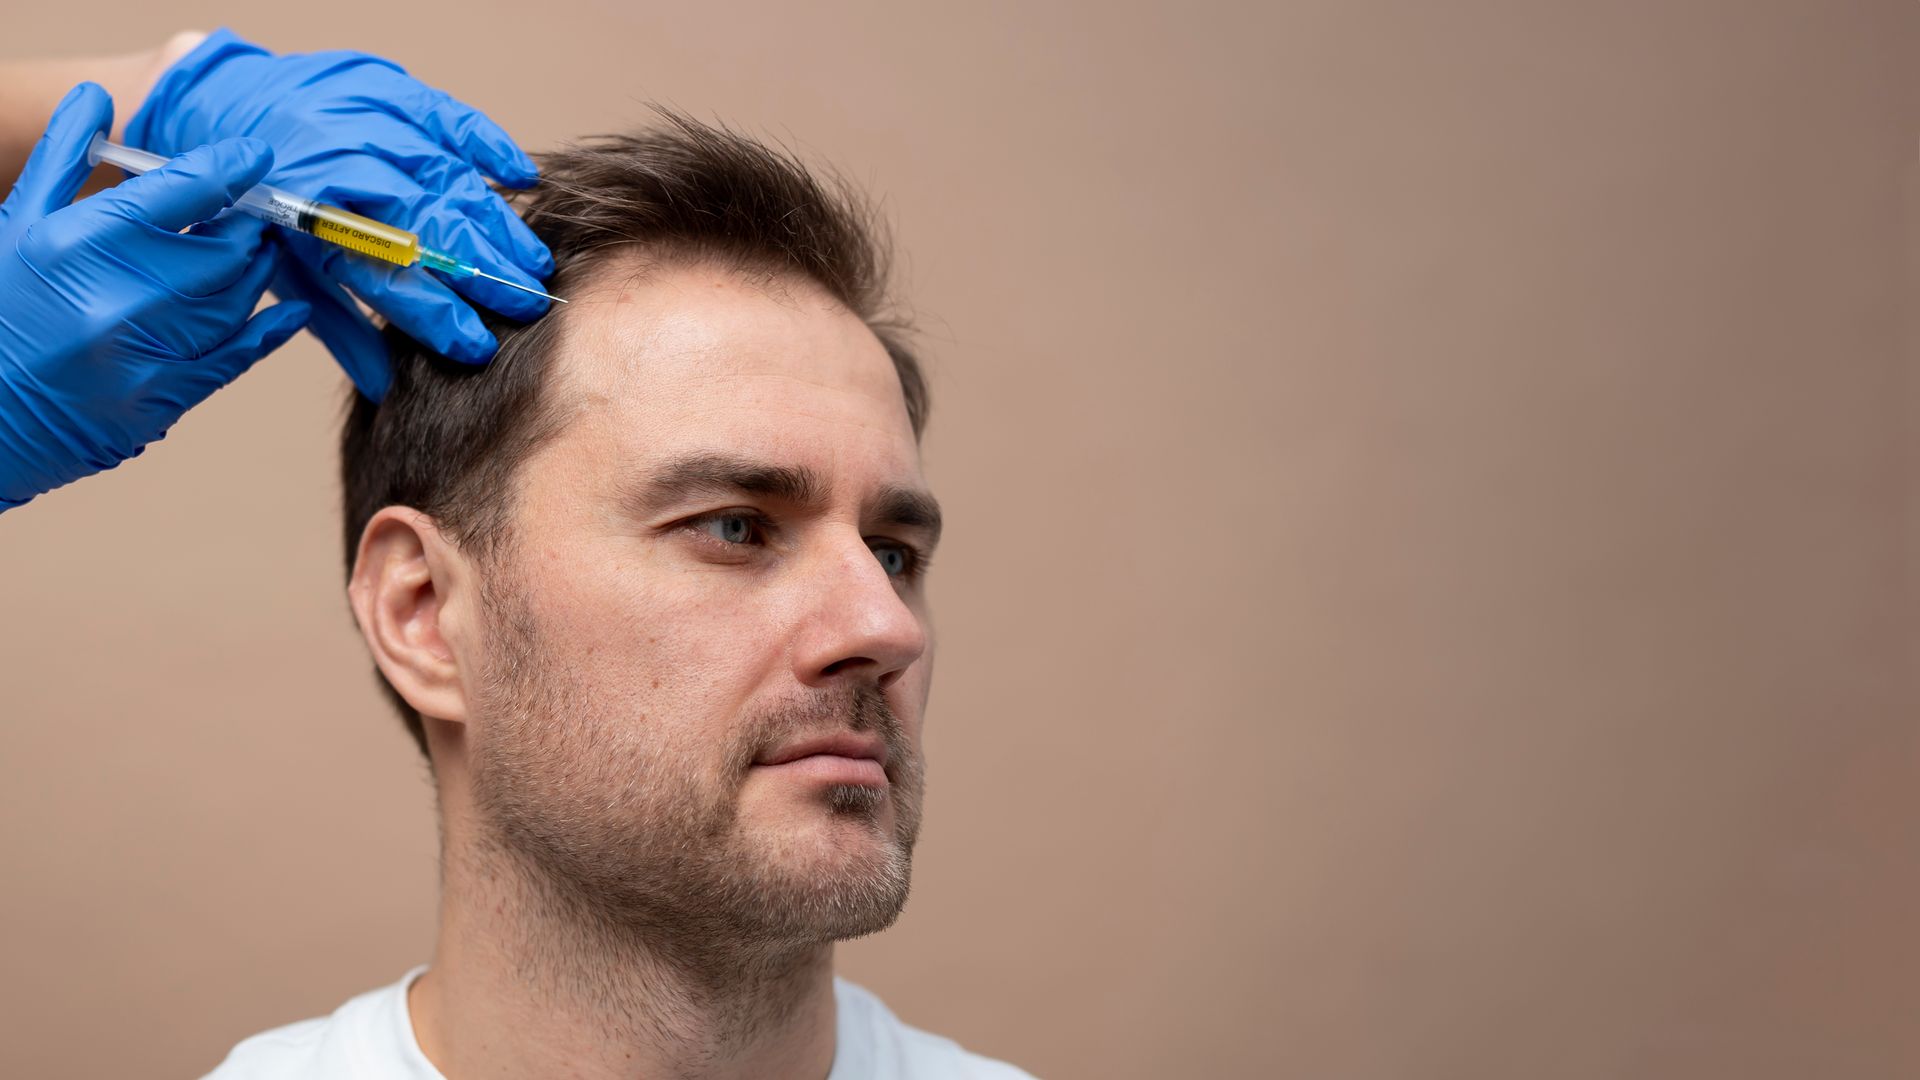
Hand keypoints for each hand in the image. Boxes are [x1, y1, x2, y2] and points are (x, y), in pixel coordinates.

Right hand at [0, 82, 309, 509]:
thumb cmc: (0, 308)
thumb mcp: (15, 223)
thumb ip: (62, 157)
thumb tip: (98, 95)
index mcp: (79, 242)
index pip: (184, 190)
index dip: (231, 167)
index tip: (256, 155)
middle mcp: (118, 297)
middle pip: (224, 248)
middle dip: (247, 225)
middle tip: (251, 213)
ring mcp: (145, 353)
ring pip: (236, 299)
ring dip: (255, 272)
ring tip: (254, 252)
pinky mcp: (164, 400)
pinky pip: (238, 356)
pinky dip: (271, 330)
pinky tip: (289, 311)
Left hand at [127, 27, 553, 401]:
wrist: (226, 105)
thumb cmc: (260, 200)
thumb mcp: (285, 268)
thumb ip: (339, 326)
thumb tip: (381, 389)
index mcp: (308, 218)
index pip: (387, 277)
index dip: (437, 315)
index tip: (478, 346)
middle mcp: (340, 166)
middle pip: (431, 227)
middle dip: (487, 272)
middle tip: (529, 306)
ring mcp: (368, 122)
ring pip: (451, 179)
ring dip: (500, 225)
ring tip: (535, 265)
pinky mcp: (391, 89)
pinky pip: (453, 118)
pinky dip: (492, 147)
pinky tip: (524, 181)